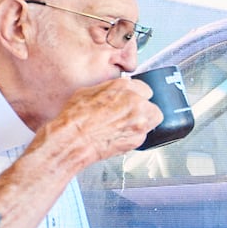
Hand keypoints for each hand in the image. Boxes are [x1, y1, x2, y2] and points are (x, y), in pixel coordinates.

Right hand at [42, 77, 163, 167]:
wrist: (73, 139)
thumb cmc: (75, 118)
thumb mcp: (89, 91)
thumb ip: (109, 89)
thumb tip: (115, 90)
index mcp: (124, 87)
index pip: (143, 88)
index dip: (136, 95)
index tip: (132, 100)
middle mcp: (135, 102)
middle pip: (152, 103)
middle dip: (144, 108)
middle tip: (131, 113)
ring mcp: (139, 122)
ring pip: (153, 119)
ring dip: (144, 120)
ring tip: (129, 124)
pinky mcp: (138, 139)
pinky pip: (143, 135)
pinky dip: (135, 135)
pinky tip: (121, 135)